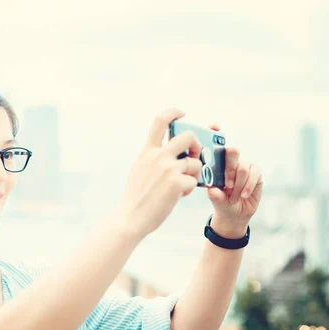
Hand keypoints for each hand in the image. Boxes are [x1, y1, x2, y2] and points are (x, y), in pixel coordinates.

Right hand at [115, 108, 202, 237]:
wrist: (131, 216)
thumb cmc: (137, 196)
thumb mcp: (140, 169)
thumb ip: (153, 157)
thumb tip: (171, 151)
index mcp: (148, 150)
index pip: (160, 120)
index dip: (173, 112)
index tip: (182, 113)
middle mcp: (158, 155)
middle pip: (188, 137)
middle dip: (196, 145)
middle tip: (194, 156)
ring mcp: (168, 168)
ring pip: (195, 162)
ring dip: (193, 174)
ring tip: (182, 185)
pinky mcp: (177, 182)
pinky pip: (194, 180)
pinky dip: (189, 189)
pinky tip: (178, 195)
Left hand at [205, 125, 262, 235]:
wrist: (235, 213)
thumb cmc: (222, 203)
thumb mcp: (216, 200)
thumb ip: (215, 195)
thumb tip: (212, 190)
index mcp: (217, 164)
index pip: (216, 144)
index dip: (215, 132)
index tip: (214, 126)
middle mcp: (231, 162)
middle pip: (232, 151)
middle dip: (229, 164)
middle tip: (227, 183)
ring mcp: (244, 166)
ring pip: (243, 166)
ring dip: (238, 184)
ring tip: (234, 196)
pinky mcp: (256, 173)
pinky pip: (254, 173)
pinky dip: (248, 185)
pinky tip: (243, 195)